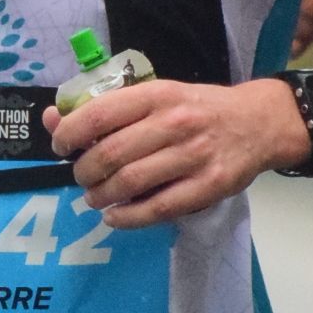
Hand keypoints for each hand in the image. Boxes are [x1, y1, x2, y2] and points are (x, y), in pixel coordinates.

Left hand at [45, 78, 306, 227]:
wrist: (258, 123)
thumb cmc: (199, 109)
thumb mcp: (158, 95)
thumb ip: (109, 108)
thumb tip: (54, 118)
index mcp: (158, 94)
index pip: (99, 114)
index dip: (69, 134)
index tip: (61, 146)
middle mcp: (174, 123)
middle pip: (110, 154)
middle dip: (83, 171)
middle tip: (81, 177)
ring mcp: (193, 156)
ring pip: (130, 182)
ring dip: (101, 196)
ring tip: (95, 197)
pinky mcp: (209, 186)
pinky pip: (158, 208)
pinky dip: (127, 217)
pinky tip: (114, 216)